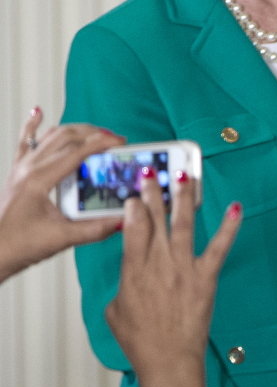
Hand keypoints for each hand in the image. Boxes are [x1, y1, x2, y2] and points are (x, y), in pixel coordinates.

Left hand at [0, 108, 124, 281]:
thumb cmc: (17, 245)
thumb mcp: (61, 239)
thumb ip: (94, 229)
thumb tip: (121, 221)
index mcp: (38, 180)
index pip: (76, 152)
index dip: (101, 144)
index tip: (120, 142)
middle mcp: (28, 169)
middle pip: (65, 137)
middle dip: (93, 134)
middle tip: (115, 139)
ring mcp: (21, 168)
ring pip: (50, 136)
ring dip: (74, 130)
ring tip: (95, 133)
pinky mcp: (18, 173)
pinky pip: (26, 142)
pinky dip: (33, 125)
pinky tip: (38, 113)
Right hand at [104, 167, 241, 386]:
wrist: (168, 361)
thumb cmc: (141, 342)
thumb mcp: (115, 311)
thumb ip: (120, 288)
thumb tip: (129, 279)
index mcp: (133, 270)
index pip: (132, 228)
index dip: (135, 206)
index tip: (135, 192)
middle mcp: (158, 264)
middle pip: (154, 219)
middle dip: (153, 193)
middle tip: (153, 173)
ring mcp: (183, 269)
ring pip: (184, 224)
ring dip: (184, 199)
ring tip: (184, 178)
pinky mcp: (206, 278)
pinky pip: (220, 247)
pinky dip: (230, 227)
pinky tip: (236, 209)